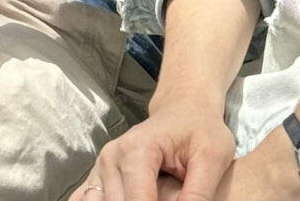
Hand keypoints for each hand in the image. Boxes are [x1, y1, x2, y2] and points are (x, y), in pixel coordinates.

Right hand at [77, 101, 236, 200]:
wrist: (184, 108)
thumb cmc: (200, 128)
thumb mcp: (212, 157)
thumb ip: (199, 193)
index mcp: (137, 150)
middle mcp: (111, 157)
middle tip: (170, 195)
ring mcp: (101, 165)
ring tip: (156, 193)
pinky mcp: (99, 174)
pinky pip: (86, 198)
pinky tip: (121, 197)